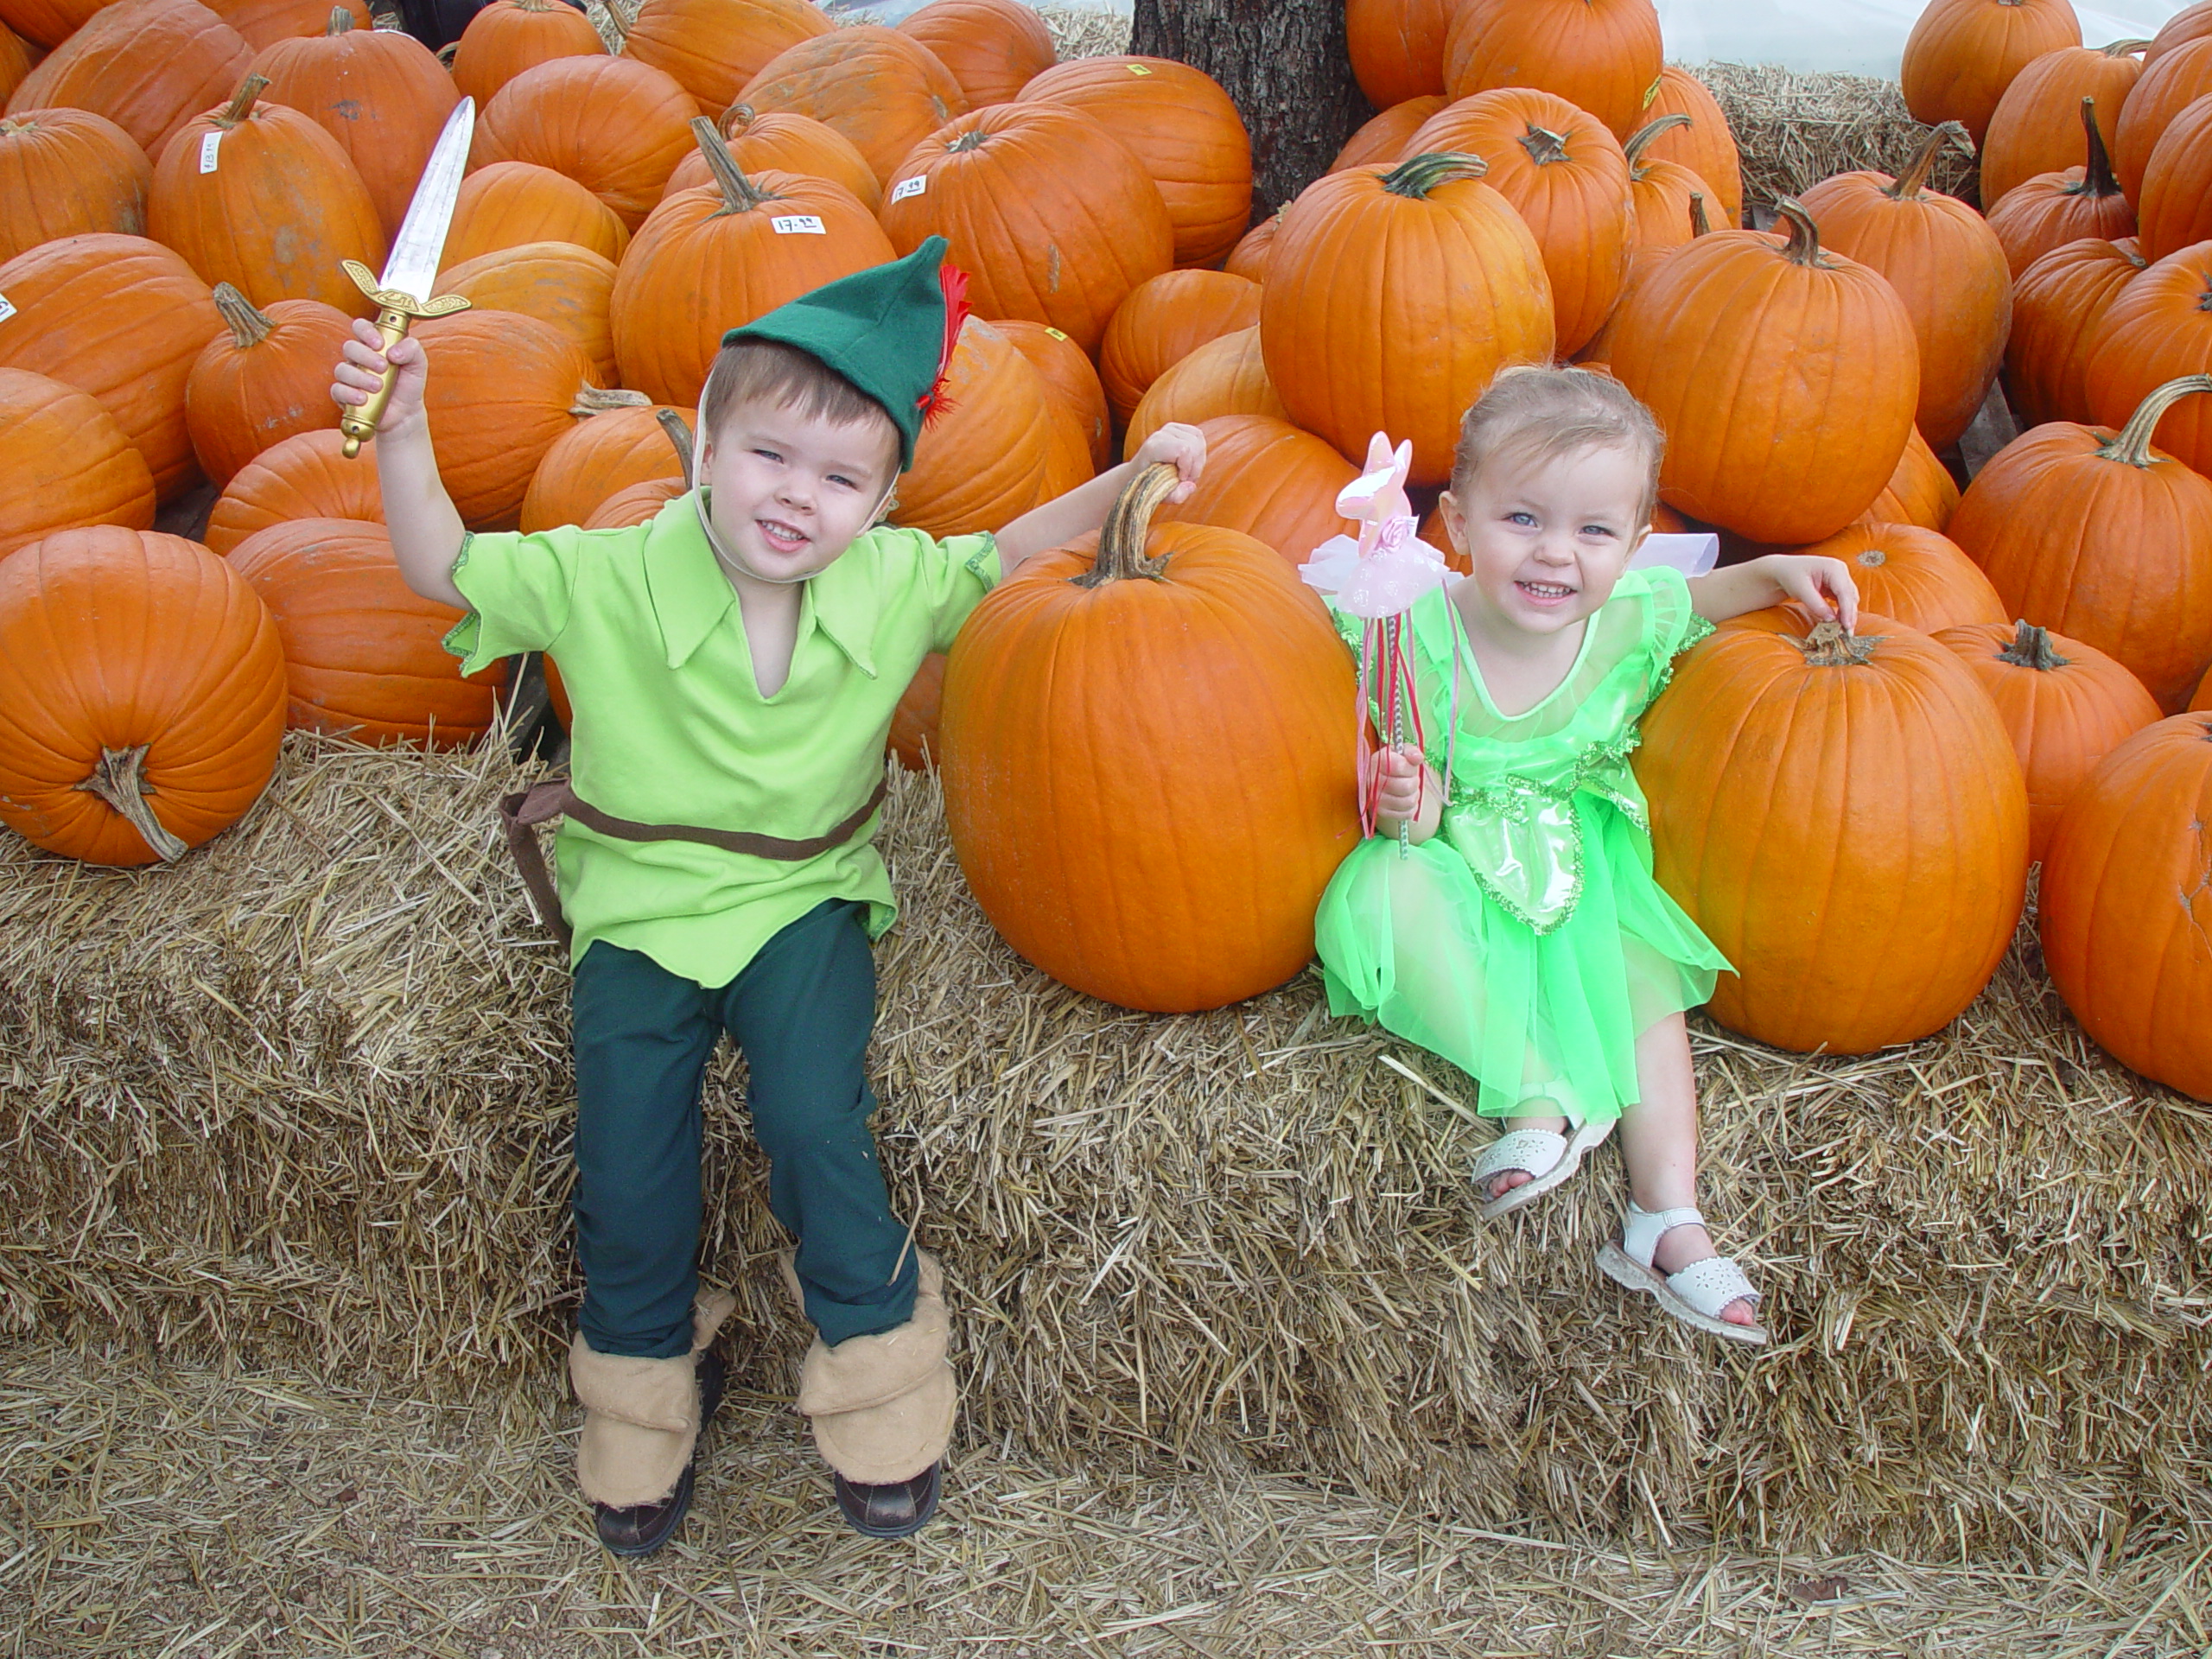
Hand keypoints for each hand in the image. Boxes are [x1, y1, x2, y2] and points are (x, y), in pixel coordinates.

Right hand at [332, 317, 427, 438]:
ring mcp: (350, 376)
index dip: (366, 331)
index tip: (379, 344)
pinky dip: (349, 394)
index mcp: (374, 344)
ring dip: (360, 377)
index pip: (361, 327)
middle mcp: (359, 357)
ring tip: (378, 386)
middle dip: (366, 356)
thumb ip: (412, 349)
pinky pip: (337, 390)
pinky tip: (363, 398)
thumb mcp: (418, 364)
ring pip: (342, 369)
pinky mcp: (344, 395)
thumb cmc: (409, 384)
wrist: (406, 413)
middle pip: (350, 347)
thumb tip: (393, 352)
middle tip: (383, 367)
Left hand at [1129, 421, 1204, 503]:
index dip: (1187, 467)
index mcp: (1153, 448)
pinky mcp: (1179, 427)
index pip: (1183, 449)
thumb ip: (1176, 496)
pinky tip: (1190, 463)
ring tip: (1187, 472)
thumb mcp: (1161, 496)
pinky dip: (1199, 453)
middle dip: (1195, 466)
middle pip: (1194, 446)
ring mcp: (1170, 428)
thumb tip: (1191, 486)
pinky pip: (1199, 436)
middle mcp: (1161, 434)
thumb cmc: (1150, 485)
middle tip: (1185, 479)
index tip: (1180, 479)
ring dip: (1198, 461)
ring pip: (1199, 440)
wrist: (1140, 472)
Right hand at [1373, 744, 1441, 839]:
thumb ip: (1410, 751)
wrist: (1380, 783)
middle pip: (1407, 786)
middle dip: (1414, 782)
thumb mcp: (1401, 753)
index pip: (1399, 766)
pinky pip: (1407, 813)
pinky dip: (1411, 807)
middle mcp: (1372, 781)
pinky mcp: (1381, 813)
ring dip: (1414, 795)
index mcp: (1377, 762)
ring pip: (1408, 801)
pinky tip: (1405, 800)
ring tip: (1409, 790)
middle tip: (1410, 779)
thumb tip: (1417, 757)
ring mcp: (1375, 799)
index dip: (1410, 767)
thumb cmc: (1394, 765)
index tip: (1409, 766)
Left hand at [1765, 553, 1858, 630]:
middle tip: (1847, 634)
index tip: (1847, 625)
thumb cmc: (1790, 575)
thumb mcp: (1800, 589)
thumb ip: (1816, 604)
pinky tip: (1838, 624)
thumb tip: (1831, 620)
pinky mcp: (1836, 588)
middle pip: (1850, 596)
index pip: (1844, 591)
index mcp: (1834, 567)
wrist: (1783, 571)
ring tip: (1844, 632)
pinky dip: (1842, 613)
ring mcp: (1840, 579)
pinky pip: (1843, 602)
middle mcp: (1840, 572)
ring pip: (1849, 600)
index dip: (1847, 610)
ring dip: (1848, 615)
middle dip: (1850, 615)